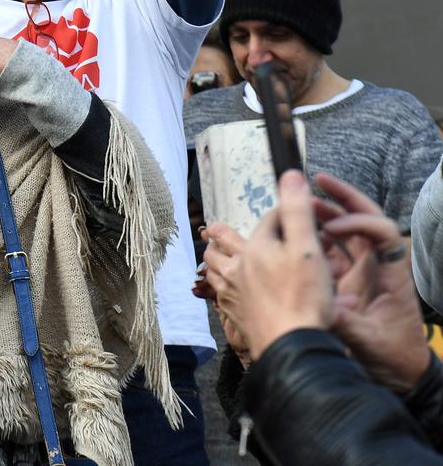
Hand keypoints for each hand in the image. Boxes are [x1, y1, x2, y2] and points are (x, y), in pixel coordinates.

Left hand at [204, 170, 332, 360]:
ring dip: (213, 258)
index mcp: (256, 248)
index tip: (294, 213)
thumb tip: (290, 175)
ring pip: (214, 268)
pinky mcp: (235, 313)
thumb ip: (297, 210)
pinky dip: (217, 286)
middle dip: (220, 232)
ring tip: (211, 254)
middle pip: (223, 242)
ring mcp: (233, 291)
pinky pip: (219, 294)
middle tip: (211, 227)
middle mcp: (237, 267)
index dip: (283, 214)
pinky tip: (221, 290)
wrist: (290, 344)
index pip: (269, 220)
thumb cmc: (303, 297)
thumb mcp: (308, 248)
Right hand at [315, 172, 431, 392]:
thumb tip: (321, 306)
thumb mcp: (369, 342)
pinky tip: (299, 233)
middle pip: (367, 220)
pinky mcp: (352, 283)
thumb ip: (346, 323)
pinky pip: (336, 253)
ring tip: (303, 202)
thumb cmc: (394, 358)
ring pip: (349, 234)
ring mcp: (366, 274)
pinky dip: (319, 238)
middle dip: (344, 198)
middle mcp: (380, 268)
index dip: (358, 223)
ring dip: (328, 214)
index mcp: (392, 275)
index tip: (331, 229)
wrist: (402, 376)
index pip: (383, 232)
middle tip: (318, 181)